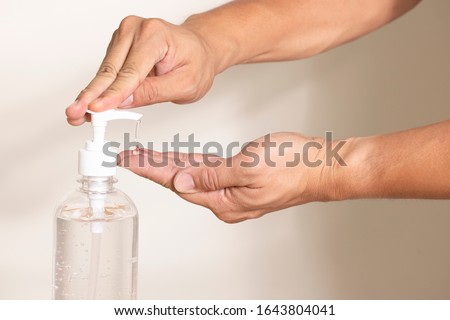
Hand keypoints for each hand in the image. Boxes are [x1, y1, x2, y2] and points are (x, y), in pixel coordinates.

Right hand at [65, 16, 215, 124]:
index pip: (130, 71)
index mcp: (155, 35)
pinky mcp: (119, 46)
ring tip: (79, 114)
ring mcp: (125, 36)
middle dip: (91, 96)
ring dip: (92, 95)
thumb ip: (154, 92)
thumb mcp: (185, 84)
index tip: (96, 109)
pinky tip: (91, 103)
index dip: (112, 94)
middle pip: (110, 70)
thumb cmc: (196, 63)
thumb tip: (125, 101)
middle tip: (74, 113)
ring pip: (105, 72)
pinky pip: (107, 70)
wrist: (200, 50)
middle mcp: (136, 30)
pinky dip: (100, 89)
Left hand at [119, 132, 344, 222]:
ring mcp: (233, 191)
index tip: (129, 160)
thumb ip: (213, 176)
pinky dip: (191, 162)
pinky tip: (178, 158)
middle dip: (153, 168)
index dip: (151, 170)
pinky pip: (209, 171)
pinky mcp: (240, 180)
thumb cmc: (294, 166)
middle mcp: (226, 201)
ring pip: (193, 175)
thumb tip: (182, 183)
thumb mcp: (249, 168)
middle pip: (181, 182)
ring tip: (145, 156)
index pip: (178, 184)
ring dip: (169, 164)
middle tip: (129, 156)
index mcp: (225, 202)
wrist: (322, 166)